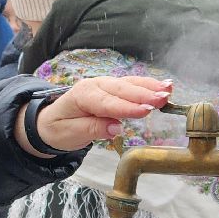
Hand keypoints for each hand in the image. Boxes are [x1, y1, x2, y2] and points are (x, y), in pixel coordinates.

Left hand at [17, 76, 171, 155]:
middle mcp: (95, 85)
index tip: (145, 111)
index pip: (107, 103)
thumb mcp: (70, 134)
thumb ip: (92, 129)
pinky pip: (132, 85)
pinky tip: (164, 85)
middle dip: (143, 94)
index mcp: (82, 95)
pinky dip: (148, 84)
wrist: (50, 121)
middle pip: (121, 90)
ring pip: (129, 84)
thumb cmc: (59, 129)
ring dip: (150, 87)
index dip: (126, 107)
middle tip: (163, 99)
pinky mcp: (113, 88)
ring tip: (168, 90)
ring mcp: (105, 84)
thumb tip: (115, 128)